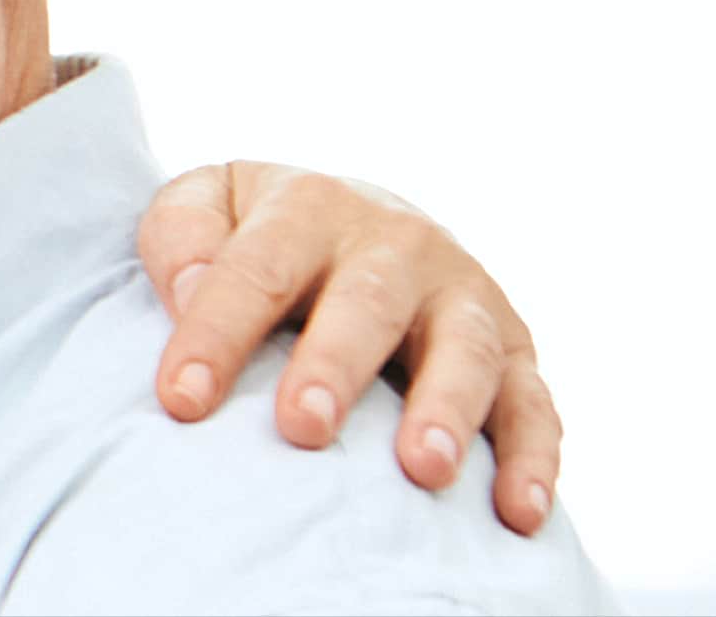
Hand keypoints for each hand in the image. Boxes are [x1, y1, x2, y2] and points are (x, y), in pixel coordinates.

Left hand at [134, 161, 561, 534]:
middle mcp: (396, 244)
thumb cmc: (266, 239)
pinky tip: (517, 511)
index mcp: (311, 207)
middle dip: (336, 366)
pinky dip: (531, 456)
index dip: (217, 332)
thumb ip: (183, 235)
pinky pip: (533, 403)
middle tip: (303, 426)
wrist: (360, 219)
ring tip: (423, 470)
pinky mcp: (514, 349)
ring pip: (463, 351)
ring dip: (446, 410)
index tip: (182, 399)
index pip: (257, 269)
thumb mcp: (212, 204)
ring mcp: (462, 296)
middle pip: (367, 304)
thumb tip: (186, 292)